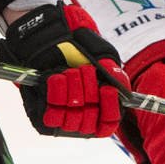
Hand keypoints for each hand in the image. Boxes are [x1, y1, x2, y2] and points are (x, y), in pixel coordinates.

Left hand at [0, 1, 124, 137]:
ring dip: (74, 91)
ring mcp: (62, 118)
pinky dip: (57, 95)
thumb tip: (121, 86)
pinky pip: (52, 116)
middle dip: (90, 92)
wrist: (48, 40)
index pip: (109, 123)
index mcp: (99, 108)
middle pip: (91, 119)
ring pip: (73, 118)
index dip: (110, 108)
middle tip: (86, 70)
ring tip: (71, 71)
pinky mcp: (43, 115)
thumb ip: (113, 71)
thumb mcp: (100, 55)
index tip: (108, 89)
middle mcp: (82, 117)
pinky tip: (57, 78)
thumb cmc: (77, 50)